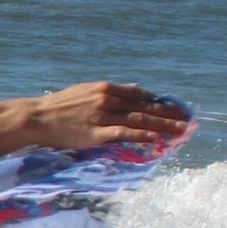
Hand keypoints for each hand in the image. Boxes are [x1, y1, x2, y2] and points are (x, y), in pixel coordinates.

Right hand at [12, 80, 184, 152]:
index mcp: (106, 88)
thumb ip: (110, 92)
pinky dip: (141, 136)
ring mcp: (103, 116)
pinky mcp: (96, 133)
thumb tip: (134, 91)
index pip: (140, 95)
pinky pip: (123, 134)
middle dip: (169, 113)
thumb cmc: (59, 107)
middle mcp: (108, 99)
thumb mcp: (86, 91)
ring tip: (182, 130)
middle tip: (189, 118)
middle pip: (145, 107)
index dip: (159, 102)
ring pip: (139, 120)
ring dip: (163, 126)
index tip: (175, 108)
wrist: (38, 117)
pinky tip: (156, 139)